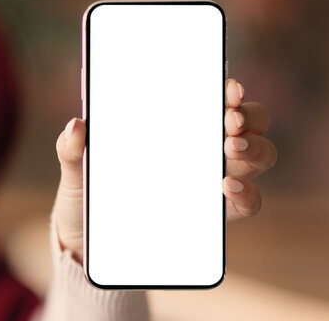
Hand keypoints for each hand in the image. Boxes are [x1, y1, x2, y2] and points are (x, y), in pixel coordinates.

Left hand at [52, 78, 276, 261]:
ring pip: (258, 155)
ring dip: (254, 148)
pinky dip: (246, 193)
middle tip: (229, 121)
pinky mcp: (214, 215)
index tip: (227, 87)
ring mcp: (212, 179)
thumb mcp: (75, 170)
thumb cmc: (88, 194)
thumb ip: (70, 148)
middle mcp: (202, 147)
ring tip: (231, 149)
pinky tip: (229, 187)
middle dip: (247, 115)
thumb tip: (76, 125)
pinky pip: (246, 202)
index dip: (228, 89)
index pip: (213, 98)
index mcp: (175, 124)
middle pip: (248, 121)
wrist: (89, 243)